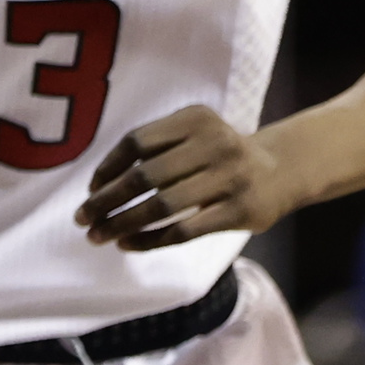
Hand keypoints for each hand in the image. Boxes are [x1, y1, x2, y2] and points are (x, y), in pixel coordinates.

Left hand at [77, 106, 296, 248]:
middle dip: (107, 201)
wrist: (282, 170)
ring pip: (162, 206)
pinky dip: (151, 240)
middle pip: (145, 176)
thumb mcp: (195, 134)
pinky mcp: (239, 211)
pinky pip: (184, 231)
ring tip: (98, 236)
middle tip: (81, 219)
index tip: (90, 190)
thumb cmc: (221, 154)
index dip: (108, 167)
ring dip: (122, 223)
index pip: (137, 142)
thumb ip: (155, 149)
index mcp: (196, 119)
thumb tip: (98, 187)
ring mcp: (230, 178)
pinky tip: (128, 245)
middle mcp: (214, 144)